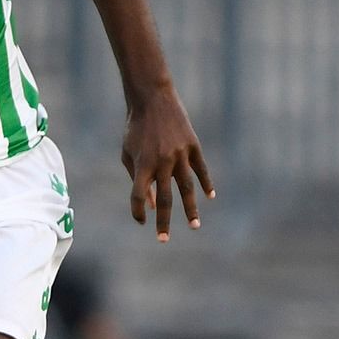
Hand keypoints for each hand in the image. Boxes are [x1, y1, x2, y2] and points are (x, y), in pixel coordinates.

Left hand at [122, 86, 214, 241]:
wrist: (151, 99)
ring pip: (187, 188)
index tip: (141, 222)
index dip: (138, 211)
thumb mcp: (129, 152)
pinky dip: (206, 183)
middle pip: (164, 198)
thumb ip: (137, 178)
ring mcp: (179, 154)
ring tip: (194, 226)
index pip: (138, 195)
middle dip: (164, 221)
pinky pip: (201, 169)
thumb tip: (151, 203)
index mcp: (141, 164)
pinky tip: (210, 197)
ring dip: (190, 209)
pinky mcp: (193, 146)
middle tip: (163, 240)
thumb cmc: (135, 129)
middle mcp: (161, 162)